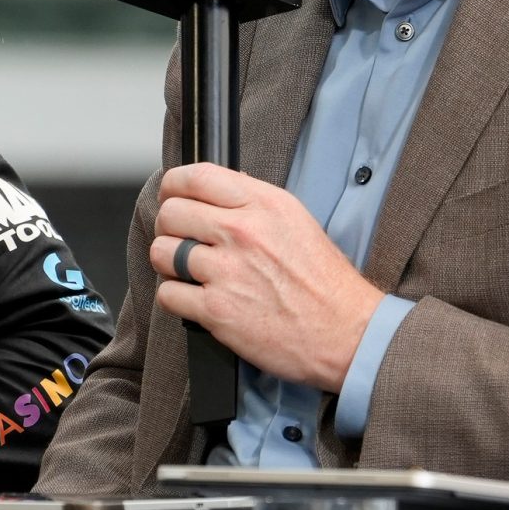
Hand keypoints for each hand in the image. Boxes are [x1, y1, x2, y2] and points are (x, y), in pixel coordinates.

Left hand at [147, 163, 382, 391]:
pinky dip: (175, 298)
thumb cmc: (325, 283)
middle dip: (169, 228)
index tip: (171, 197)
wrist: (346, 333)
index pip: (195, 177)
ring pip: (162, 253)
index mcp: (264, 205)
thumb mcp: (296, 221)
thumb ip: (253, 204)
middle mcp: (242, 232)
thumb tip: (214, 195)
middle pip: (171, 214)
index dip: (173, 186)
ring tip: (187, 272)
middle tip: (180, 240)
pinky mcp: (216, 310)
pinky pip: (168, 294)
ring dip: (169, 263)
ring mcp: (226, 271)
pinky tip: (194, 299)